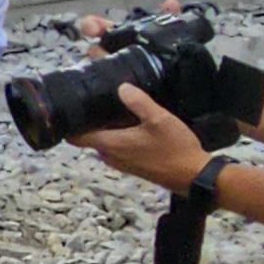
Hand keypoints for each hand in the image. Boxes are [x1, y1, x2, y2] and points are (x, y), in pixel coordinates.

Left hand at [81, 84, 211, 192]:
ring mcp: (120, 162)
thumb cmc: (175, 148)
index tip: (70, 105)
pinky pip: (116, 146)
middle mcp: (109, 156)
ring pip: (104, 141)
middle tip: (95, 97)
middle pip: (90, 136)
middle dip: (90, 119)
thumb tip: (121, 87)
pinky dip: (117, 135)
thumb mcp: (159, 119)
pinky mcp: (131, 165)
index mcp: (110, 144)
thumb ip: (139, 102)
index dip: (70, 121)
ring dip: (105, 127)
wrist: (193, 176)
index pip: (76, 136)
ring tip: (113, 105)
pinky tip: (130, 121)